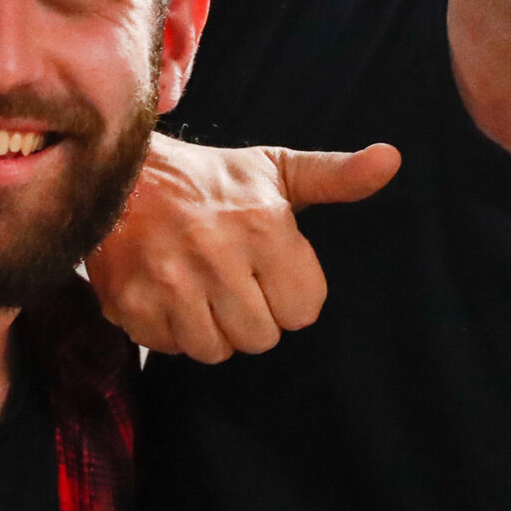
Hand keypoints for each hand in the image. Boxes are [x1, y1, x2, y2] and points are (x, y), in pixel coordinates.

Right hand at [84, 134, 398, 360]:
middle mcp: (218, 257)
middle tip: (230, 281)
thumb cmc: (209, 179)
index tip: (265, 269)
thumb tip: (392, 160)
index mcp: (264, 227)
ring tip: (198, 289)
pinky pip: (170, 348)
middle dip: (251, 315)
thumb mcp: (276, 170)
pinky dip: (169, 330)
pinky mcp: (132, 303)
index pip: (303, 310)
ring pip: (216, 350)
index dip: (287, 293)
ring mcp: (170, 283)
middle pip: (261, 338)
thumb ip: (336, 176)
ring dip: (210, 328)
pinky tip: (166, 294)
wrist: (118, 173)